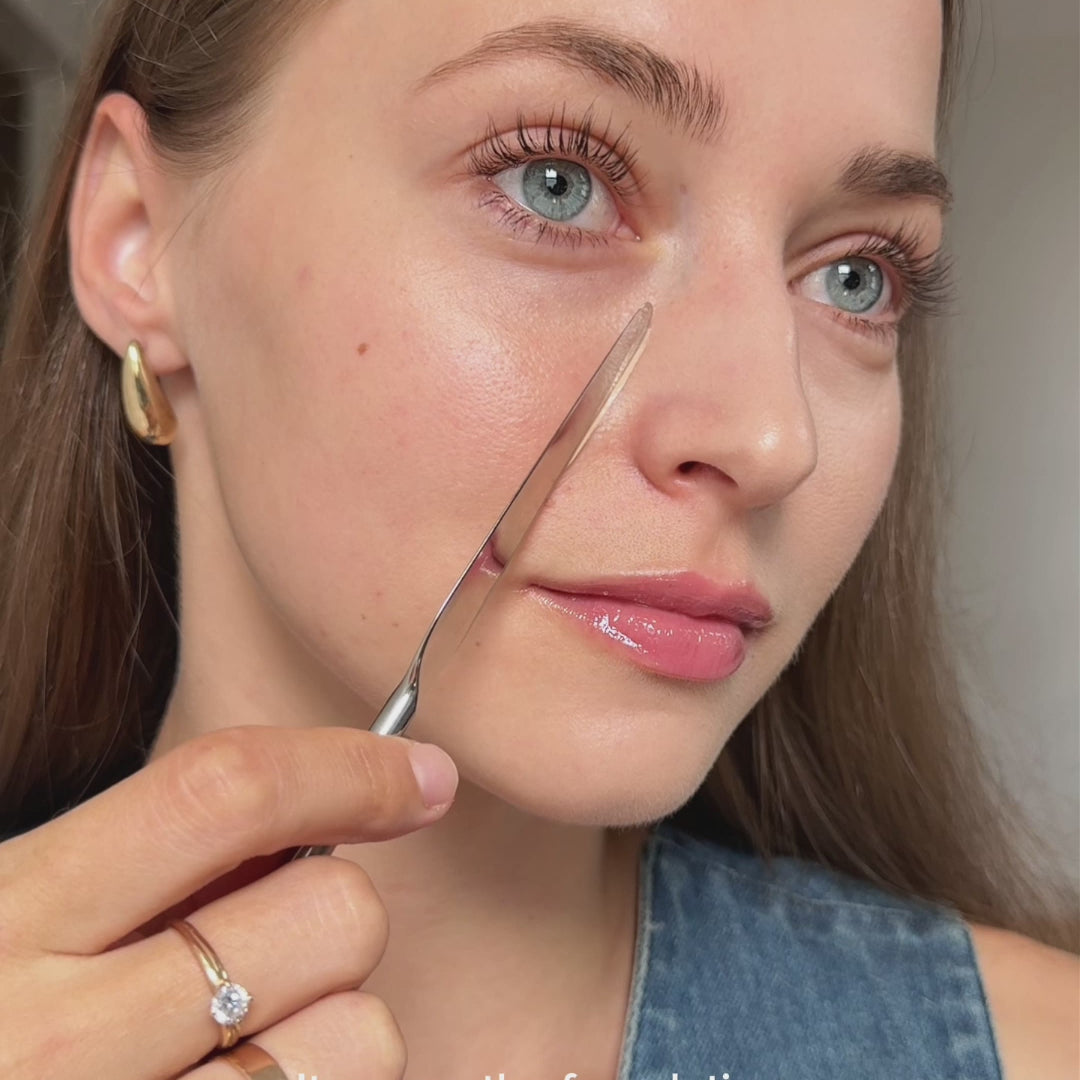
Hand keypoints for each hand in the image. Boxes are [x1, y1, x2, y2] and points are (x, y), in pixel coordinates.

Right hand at [0, 723, 457, 1078]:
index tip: (419, 774)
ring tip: (248, 1032)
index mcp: (16, 912)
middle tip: (271, 941)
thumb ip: (150, 854)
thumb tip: (331, 800)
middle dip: (332, 908)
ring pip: (362, 1034)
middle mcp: (61, 1034)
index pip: (227, 794)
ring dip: (334, 1019)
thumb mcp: (22, 905)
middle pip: (333, 912)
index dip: (351, 768)